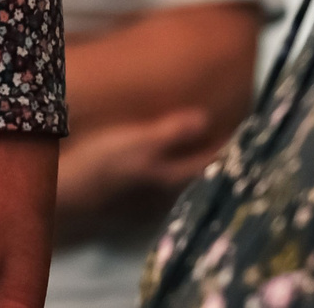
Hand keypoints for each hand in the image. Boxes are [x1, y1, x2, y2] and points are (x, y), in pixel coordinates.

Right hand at [52, 107, 222, 241]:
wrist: (67, 191)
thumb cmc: (103, 164)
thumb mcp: (137, 142)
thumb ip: (171, 131)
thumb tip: (207, 116)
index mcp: (173, 176)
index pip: (210, 161)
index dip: (228, 145)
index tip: (247, 129)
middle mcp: (168, 190)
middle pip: (199, 172)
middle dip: (213, 154)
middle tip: (228, 131)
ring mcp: (151, 196)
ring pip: (182, 178)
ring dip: (193, 161)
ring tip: (202, 141)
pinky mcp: (134, 195)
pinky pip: (164, 179)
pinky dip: (173, 166)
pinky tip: (167, 157)